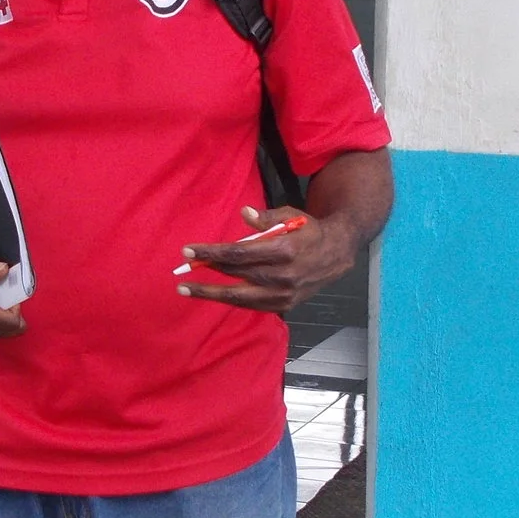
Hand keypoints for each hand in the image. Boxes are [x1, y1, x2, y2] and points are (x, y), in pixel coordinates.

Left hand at [179, 206, 356, 313]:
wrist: (337, 253)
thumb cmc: (309, 230)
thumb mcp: (291, 215)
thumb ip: (266, 217)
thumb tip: (244, 212)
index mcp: (284, 250)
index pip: (239, 253)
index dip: (212, 253)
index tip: (189, 250)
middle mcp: (283, 276)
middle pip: (236, 276)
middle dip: (206, 273)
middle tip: (181, 271)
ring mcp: (284, 294)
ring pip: (241, 296)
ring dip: (211, 294)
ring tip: (187, 290)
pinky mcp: (285, 305)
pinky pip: (252, 305)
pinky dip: (231, 300)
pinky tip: (214, 296)